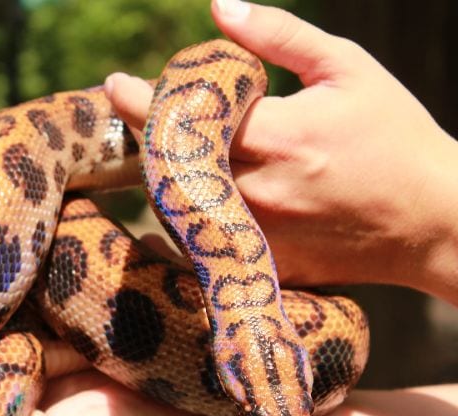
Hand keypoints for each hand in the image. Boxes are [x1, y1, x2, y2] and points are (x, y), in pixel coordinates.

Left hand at [106, 0, 457, 304]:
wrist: (434, 220)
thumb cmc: (394, 136)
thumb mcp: (347, 69)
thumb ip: (280, 36)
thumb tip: (217, 6)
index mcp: (277, 135)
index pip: (184, 116)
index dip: (138, 99)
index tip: (114, 84)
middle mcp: (257, 190)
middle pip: (168, 162)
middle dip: (144, 135)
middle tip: (134, 114)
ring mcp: (257, 235)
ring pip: (177, 204)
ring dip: (159, 173)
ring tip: (158, 146)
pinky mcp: (262, 264)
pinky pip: (201, 243)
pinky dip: (183, 216)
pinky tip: (180, 195)